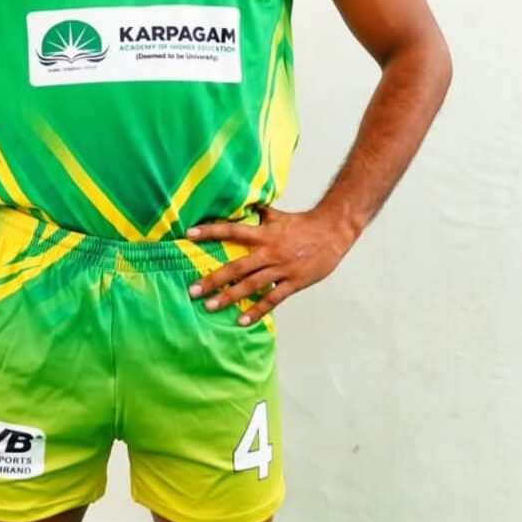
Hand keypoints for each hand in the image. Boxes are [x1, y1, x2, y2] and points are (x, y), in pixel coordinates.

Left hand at [186, 205, 360, 326]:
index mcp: (264, 234)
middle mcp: (269, 251)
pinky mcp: (294, 282)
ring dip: (229, 297)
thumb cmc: (303, 224)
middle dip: (213, 279)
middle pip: (236, 266)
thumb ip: (258, 213)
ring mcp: (281, 268)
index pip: (231, 230)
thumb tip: (243, 201)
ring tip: (209, 307)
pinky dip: (256, 310)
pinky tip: (241, 320)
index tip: (188, 234)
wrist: (334, 231)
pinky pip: (272, 299)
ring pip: (251, 285)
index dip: (210, 231)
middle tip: (192, 291)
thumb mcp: (278, 216)